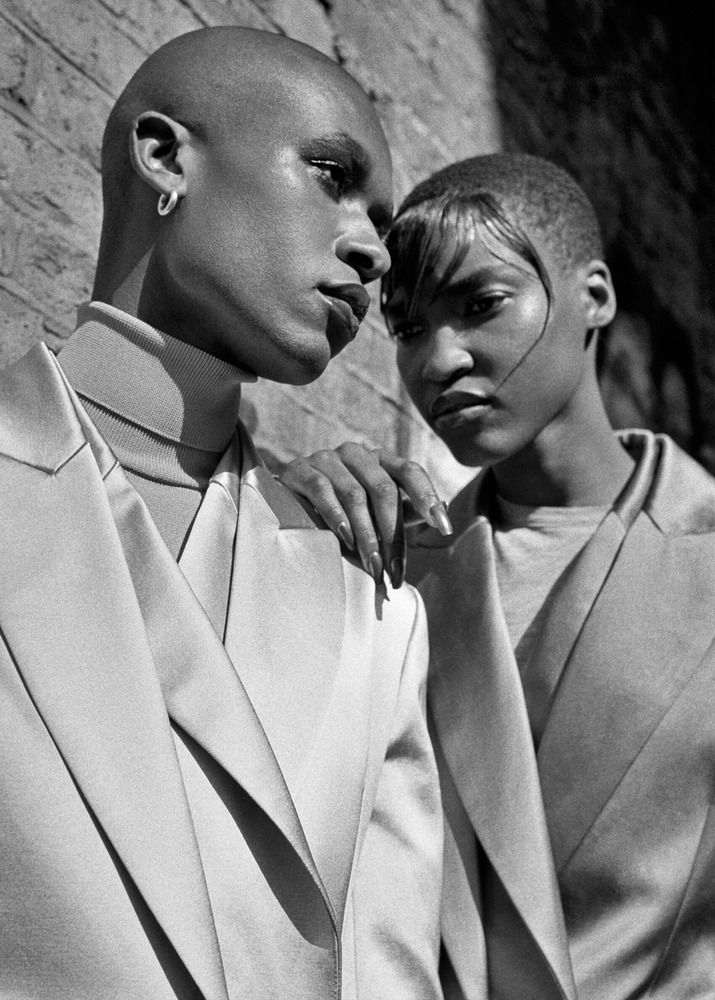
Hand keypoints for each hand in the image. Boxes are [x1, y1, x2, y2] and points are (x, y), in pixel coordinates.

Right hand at [279, 443, 451, 587]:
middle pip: (383, 489)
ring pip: (354, 494)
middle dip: (392, 533)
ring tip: (373, 565)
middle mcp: (355, 453)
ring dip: (366, 534)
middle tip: (395, 569)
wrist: (284, 503)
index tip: (444, 527)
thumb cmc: (339, 509)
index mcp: (379, 460)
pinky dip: (336, 517)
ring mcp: (326, 458)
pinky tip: (345, 539)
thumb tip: (443, 510)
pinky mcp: (299, 469)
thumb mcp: (374, 511)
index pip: (409, 471)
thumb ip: (404, 511)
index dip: (427, 497)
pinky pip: (321, 490)